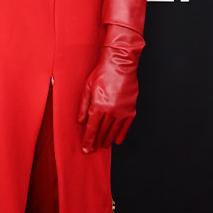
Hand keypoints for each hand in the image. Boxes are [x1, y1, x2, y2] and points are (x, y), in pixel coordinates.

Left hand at [77, 25, 143, 151]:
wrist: (121, 64)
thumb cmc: (103, 72)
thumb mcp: (87, 87)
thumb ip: (84, 105)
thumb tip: (81, 120)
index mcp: (98, 106)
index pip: (92, 129)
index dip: (88, 140)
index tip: (86, 148)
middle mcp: (111, 111)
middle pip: (102, 132)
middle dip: (96, 142)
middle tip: (92, 149)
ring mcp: (122, 112)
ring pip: (113, 131)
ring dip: (107, 140)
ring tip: (103, 145)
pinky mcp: (131, 110)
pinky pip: (125, 127)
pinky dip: (120, 135)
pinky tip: (116, 140)